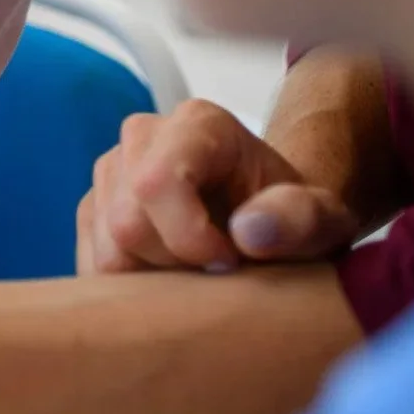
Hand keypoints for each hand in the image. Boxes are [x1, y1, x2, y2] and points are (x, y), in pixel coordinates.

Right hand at [78, 99, 359, 272]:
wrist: (271, 217)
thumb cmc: (294, 218)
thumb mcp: (322, 219)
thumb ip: (298, 219)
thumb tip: (249, 232)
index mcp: (197, 125)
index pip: (156, 182)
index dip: (188, 238)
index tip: (231, 262)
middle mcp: (141, 136)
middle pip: (126, 223)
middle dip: (174, 266)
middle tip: (220, 274)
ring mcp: (110, 171)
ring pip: (106, 250)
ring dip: (153, 280)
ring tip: (198, 274)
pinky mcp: (94, 207)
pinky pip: (92, 263)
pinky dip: (131, 288)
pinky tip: (171, 280)